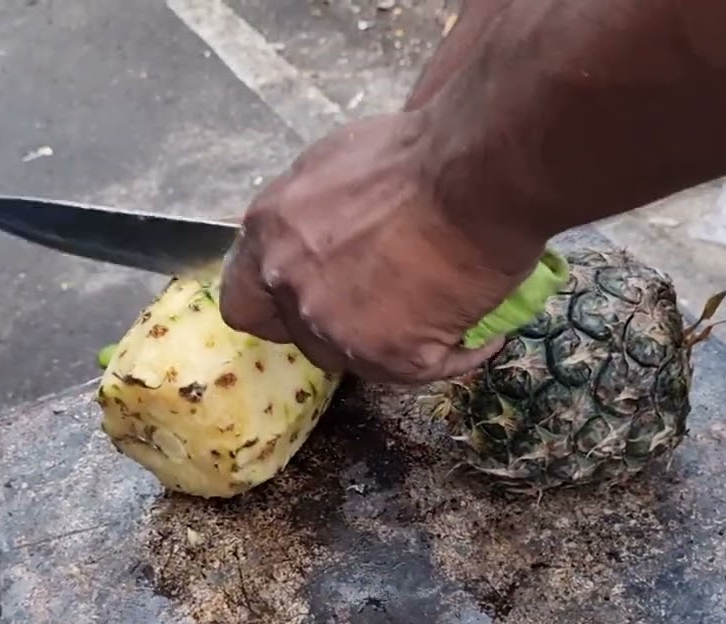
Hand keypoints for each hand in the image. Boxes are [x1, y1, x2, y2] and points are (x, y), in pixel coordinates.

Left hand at [218, 111, 544, 384]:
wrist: (476, 176)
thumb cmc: (419, 152)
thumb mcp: (338, 163)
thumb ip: (314, 211)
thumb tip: (328, 228)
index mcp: (270, 233)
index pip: (244, 301)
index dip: (278, 305)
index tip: (309, 298)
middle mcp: (291, 285)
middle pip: (302, 334)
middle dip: (341, 322)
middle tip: (389, 298)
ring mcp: (336, 327)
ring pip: (359, 357)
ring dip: (395, 340)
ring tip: (440, 310)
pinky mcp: (390, 357)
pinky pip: (424, 369)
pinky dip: (456, 351)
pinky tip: (481, 331)